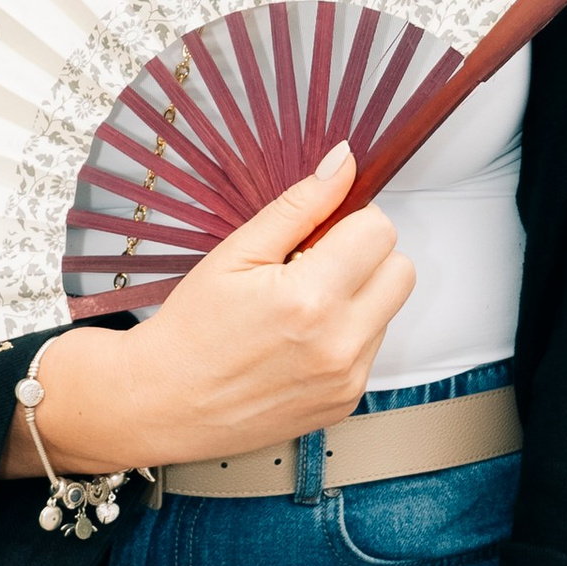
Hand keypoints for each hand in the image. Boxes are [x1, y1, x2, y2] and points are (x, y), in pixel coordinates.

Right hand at [12, 146, 414, 473]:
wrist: (166, 403)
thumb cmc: (192, 329)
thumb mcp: (236, 253)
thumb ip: (300, 205)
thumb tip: (344, 163)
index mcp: (311, 297)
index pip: (380, 231)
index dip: (349, 222)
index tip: (318, 233)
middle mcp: (339, 343)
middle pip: (400, 271)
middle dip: (365, 258)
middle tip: (313, 266)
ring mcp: (346, 378)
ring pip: (388, 311)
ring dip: (357, 299)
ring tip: (298, 310)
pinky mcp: (346, 402)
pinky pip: (371, 349)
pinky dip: (346, 336)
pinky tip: (300, 341)